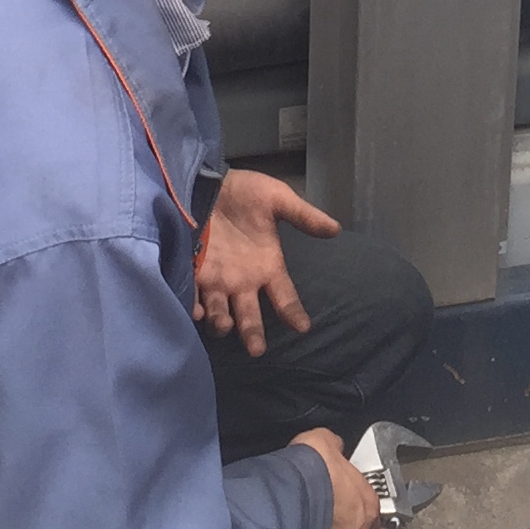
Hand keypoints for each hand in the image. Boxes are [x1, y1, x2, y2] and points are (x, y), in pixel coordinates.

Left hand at [196, 168, 335, 357]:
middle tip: (257, 349)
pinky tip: (198, 309)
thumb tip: (336, 229)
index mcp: (267, 266)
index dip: (293, 313)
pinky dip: (194, 307)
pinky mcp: (193, 274)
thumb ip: (303, 215)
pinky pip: (194, 298)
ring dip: (222, 323)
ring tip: (226, 324)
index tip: (302, 327)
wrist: (204, 179)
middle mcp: (242, 281)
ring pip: (221, 314)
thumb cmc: (242, 191)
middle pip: (250, 316)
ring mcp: (217, 280)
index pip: (284, 297)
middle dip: (253, 333)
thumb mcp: (276, 198)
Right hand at [291, 427, 379, 528]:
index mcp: (368, 505)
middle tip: (323, 511)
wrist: (284, 502)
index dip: (352, 498)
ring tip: (303, 523)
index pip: (368, 505)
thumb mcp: (324, 441)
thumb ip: (333, 447)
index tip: (338, 493)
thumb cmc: (310, 476)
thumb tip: (332, 445)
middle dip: (342, 524)